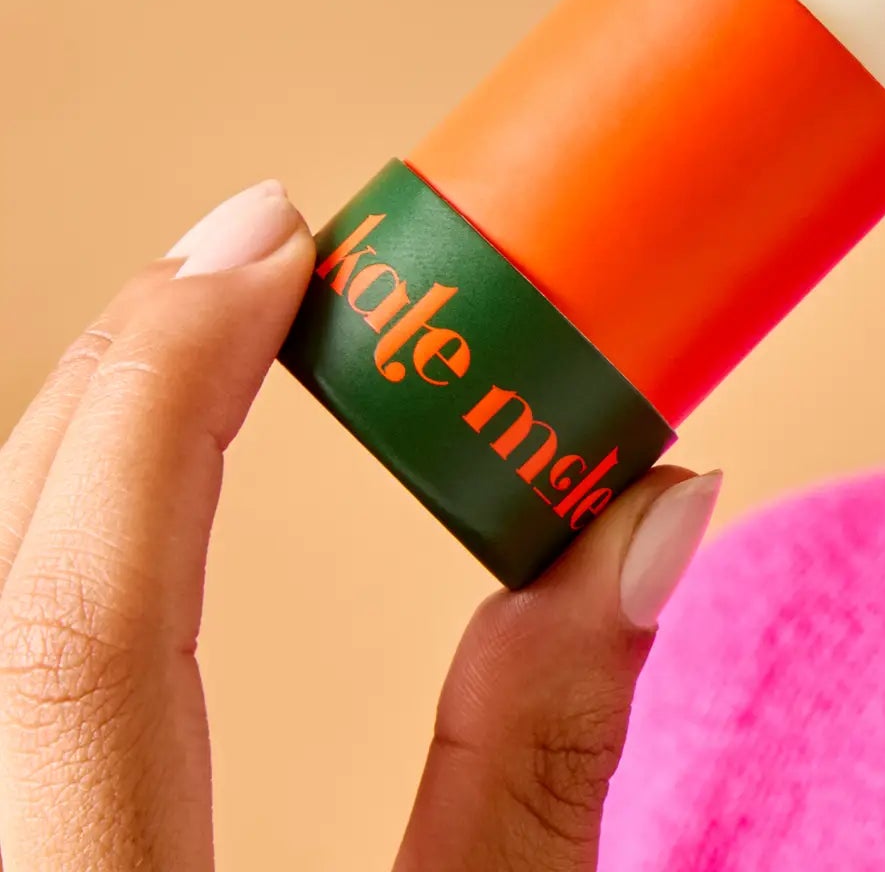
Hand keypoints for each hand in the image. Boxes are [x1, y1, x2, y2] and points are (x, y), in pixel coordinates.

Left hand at [0, 180, 718, 871]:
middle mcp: (6, 866)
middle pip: (9, 567)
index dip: (167, 393)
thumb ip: (545, 752)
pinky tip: (142, 476)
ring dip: (92, 428)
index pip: (82, 622)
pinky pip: (6, 636)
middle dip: (132, 366)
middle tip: (260, 242)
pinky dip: (67, 513)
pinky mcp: (21, 830)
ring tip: (210, 325)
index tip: (273, 241)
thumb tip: (654, 515)